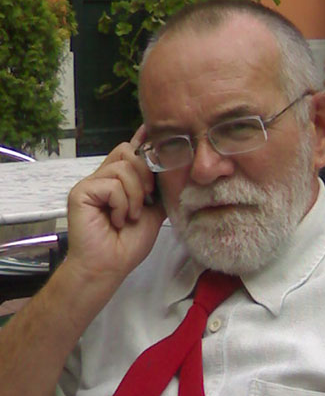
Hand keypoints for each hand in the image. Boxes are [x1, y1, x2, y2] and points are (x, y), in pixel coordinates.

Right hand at [65, 126, 166, 287]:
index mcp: (117, 181)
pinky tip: (118, 219)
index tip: (152, 129)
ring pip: (122, 168)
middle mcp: (102, 178)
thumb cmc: (128, 244)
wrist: (109, 267)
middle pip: (127, 151)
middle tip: (147, 199)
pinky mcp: (81, 192)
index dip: (141, 140)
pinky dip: (122, 203)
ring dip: (134, 196)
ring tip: (130, 216)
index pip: (129, 151)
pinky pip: (112, 184)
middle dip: (144, 174)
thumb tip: (172, 170)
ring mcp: (90, 184)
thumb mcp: (153, 213)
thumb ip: (158, 190)